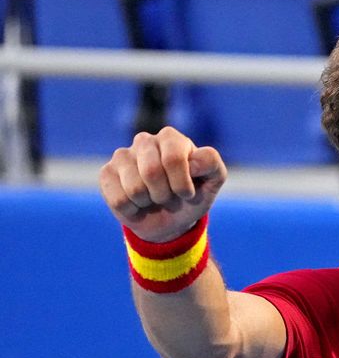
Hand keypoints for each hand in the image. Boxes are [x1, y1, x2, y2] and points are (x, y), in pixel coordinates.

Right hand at [100, 126, 226, 242]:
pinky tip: (137, 203)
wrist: (169, 219)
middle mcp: (144, 140)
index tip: (188, 193)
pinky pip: (119, 200)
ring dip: (149, 202)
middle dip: (165, 194)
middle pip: (151, 172)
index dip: (182, 184)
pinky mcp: (106, 173)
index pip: (173, 159)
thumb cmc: (191, 195)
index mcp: (171, 138)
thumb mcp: (212, 181)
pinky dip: (133, 210)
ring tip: (154, 198)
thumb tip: (191, 162)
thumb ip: (211, 164)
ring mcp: (122, 155)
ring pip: (134, 188)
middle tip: (169, 196)